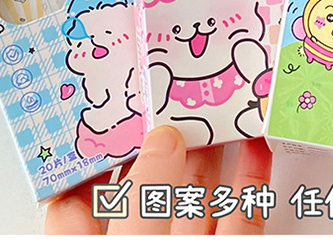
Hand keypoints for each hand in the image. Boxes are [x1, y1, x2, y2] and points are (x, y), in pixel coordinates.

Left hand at [45, 126, 271, 234]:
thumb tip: (157, 142)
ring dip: (212, 156)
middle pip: (145, 195)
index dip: (90, 161)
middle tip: (174, 97)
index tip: (106, 115)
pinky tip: (255, 151)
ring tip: (220, 110)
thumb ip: (140, 195)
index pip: (77, 207)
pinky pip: (241, 224)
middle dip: (162, 144)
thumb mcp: (128, 242)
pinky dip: (250, 186)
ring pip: (196, 204)